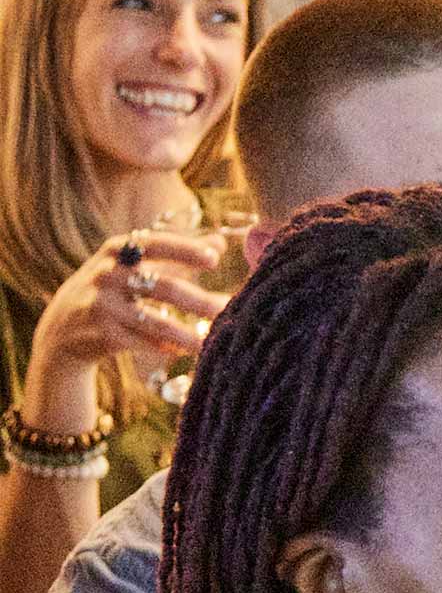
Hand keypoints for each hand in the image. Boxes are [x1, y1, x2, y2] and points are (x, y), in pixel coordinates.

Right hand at [23, 231, 227, 417]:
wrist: (61, 330)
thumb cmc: (112, 290)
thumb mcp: (133, 265)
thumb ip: (175, 255)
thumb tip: (220, 242)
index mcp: (116, 251)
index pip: (156, 244)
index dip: (185, 250)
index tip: (214, 257)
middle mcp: (106, 275)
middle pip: (164, 288)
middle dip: (200, 301)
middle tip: (228, 307)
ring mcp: (102, 306)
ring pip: (158, 322)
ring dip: (190, 334)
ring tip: (215, 339)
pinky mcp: (103, 335)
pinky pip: (146, 342)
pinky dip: (169, 347)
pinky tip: (188, 350)